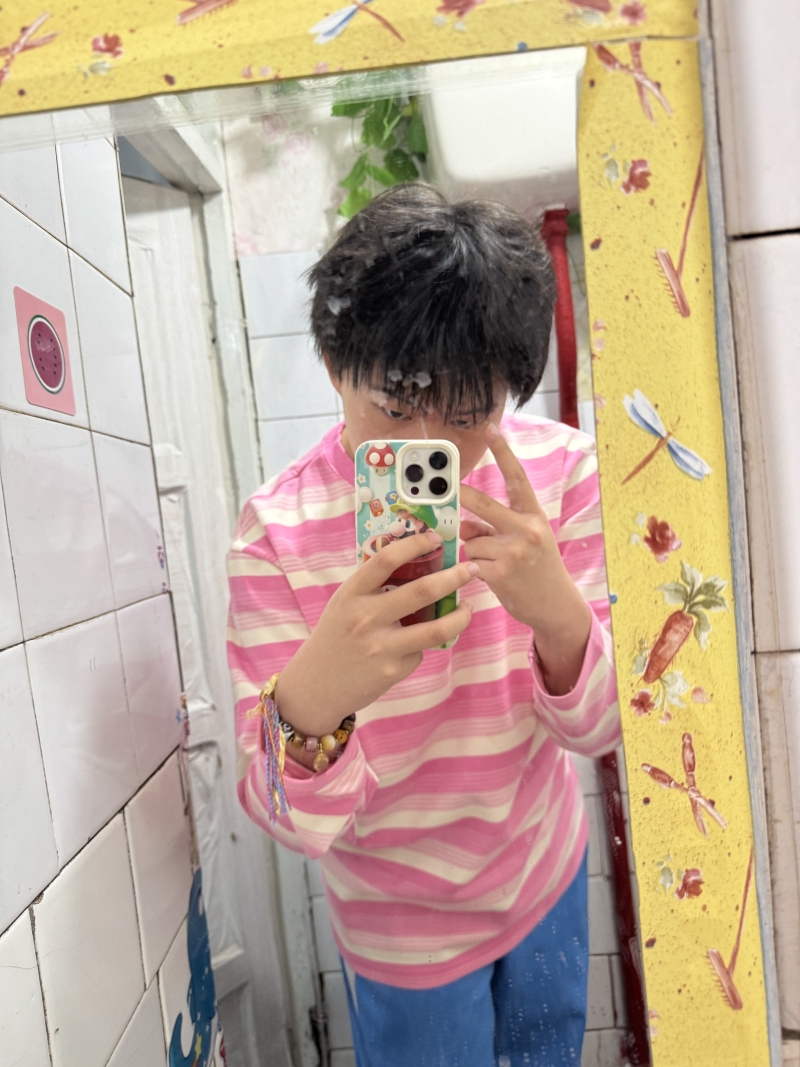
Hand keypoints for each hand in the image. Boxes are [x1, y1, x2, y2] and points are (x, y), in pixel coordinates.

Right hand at [276, 532, 476, 736]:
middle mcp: (366, 618)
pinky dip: (423, 644)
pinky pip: (420, 650)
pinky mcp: (393, 670)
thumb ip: (373, 586)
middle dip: (455, 577)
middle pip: (423, 591)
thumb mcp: (345, 604)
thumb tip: (416, 563)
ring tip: (467, 607)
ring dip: (460, 615)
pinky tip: (417, 644)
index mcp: (352, 594)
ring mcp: (381, 646)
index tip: (435, 539)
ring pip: (437, 628)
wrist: (316, 686)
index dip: (415, 545)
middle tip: (470, 569)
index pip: (387, 560)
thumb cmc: (335, 636)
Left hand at [460, 423, 590, 694]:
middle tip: (441, 485)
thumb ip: (493, 528)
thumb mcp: (524, 542)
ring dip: (468, 549)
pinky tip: (481, 575)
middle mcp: (526, 529)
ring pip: (470, 540)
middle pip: (484, 504)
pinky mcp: (501, 573)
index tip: (490, 428)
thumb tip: (461, 525)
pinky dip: (468, 567)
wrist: (556, 606)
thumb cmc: (537, 569)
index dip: (503, 452)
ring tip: (486, 562)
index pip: (517, 478)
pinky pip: (469, 562)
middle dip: (460, 494)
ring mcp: (514, 551)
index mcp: (534, 516)